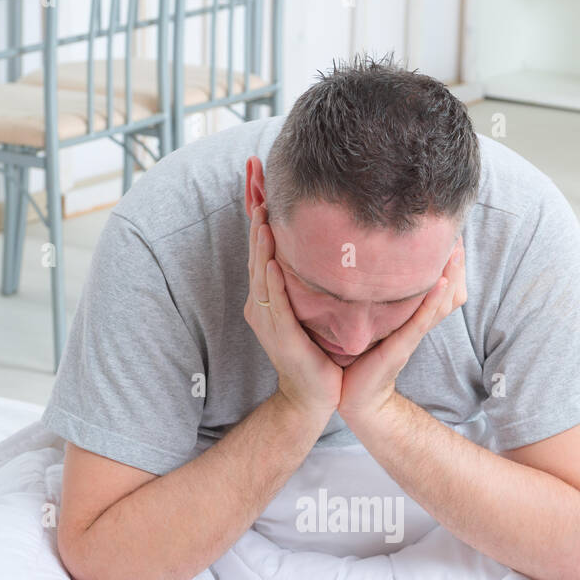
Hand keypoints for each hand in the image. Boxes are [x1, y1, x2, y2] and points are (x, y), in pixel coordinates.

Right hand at [244, 203, 342, 421]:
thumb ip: (309, 282)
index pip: (261, 251)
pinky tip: (272, 263)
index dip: (259, 219)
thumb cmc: (316, 351)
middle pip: (255, 256)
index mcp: (266, 298)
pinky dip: (272, 283)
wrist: (315, 394)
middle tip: (257, 188)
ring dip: (260, 247)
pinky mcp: (282, 337)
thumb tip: (324, 249)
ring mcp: (268, 322)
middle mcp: (261, 306)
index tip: (261, 186)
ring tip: (262, 219)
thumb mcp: (309, 310)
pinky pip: (275, 305)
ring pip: (261, 276)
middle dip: (255, 221)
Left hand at [338, 236, 466, 427]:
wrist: (356, 399)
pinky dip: (432, 301)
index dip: (447, 266)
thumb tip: (364, 275)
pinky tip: (440, 281)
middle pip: (446, 294)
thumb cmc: (358, 362)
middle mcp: (416, 327)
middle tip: (458, 236)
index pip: (437, 290)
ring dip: (450, 277)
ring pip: (439, 304)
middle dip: (454, 266)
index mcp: (410, 320)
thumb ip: (374, 304)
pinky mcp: (401, 347)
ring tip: (456, 251)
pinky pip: (421, 321)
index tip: (449, 237)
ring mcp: (411, 337)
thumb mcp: (370, 325)